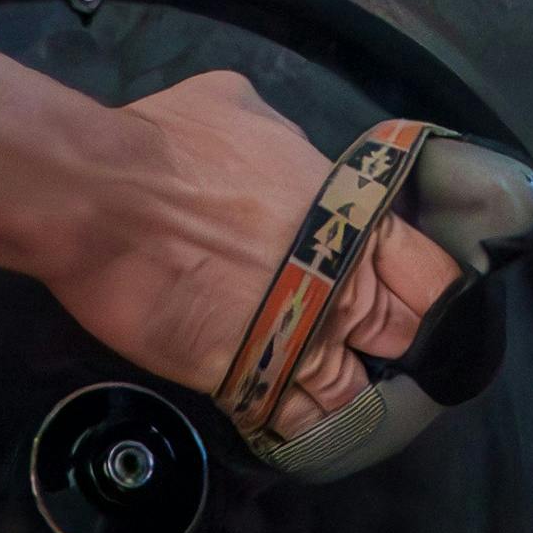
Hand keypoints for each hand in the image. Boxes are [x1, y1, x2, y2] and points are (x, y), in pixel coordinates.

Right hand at [39, 73, 450, 441]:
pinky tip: (289, 417)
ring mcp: (299, 337)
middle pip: (402, 336)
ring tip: (328, 388)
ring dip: (346, 392)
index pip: (431, 273)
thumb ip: (282, 141)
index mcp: (351, 216)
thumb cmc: (170, 144)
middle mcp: (340, 284)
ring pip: (353, 391)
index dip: (429, 290)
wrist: (101, 198)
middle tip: (370, 342)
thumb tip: (284, 154)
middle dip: (394, 342)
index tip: (413, 297)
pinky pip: (295, 421)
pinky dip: (298, 426)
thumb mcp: (241, 107)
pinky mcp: (249, 378)